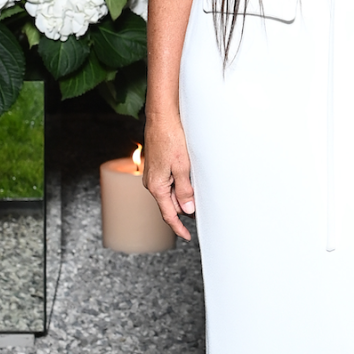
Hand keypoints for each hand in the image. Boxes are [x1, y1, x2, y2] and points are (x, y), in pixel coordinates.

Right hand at [142, 112, 195, 240]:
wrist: (161, 117)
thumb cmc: (170, 138)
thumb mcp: (182, 167)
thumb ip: (184, 190)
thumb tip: (187, 209)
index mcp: (156, 186)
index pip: (168, 215)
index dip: (179, 228)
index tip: (188, 236)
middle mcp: (152, 182)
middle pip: (169, 205)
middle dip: (183, 211)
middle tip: (201, 213)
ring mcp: (153, 174)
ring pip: (169, 193)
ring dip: (182, 197)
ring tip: (198, 195)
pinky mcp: (157, 166)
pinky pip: (168, 183)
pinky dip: (179, 186)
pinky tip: (189, 180)